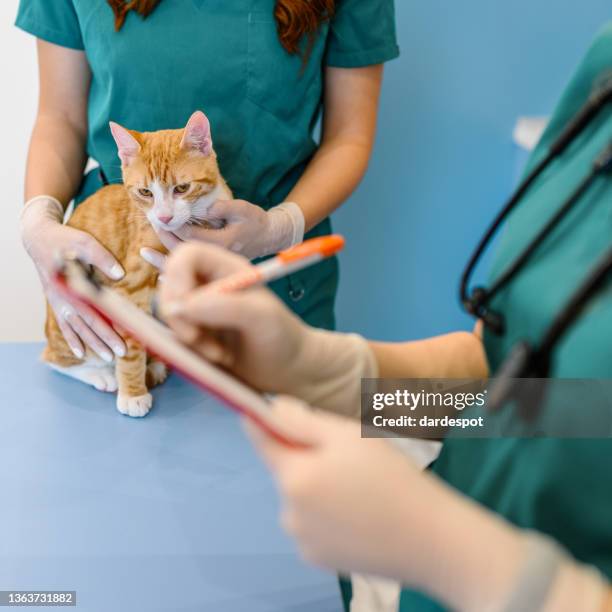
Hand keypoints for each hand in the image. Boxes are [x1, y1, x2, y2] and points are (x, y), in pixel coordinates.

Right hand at [21, 197, 126, 360]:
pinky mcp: (56, 301)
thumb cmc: (65, 239)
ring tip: (106, 358)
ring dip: (91, 344)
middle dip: (103, 342)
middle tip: (119, 356)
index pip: (94, 315)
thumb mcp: (85, 242)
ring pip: (76, 328)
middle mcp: (63, 299)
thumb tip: (120, 274)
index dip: (108, 332)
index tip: (122, 346)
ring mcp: (58, 301)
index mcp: (71, 287)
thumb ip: (102, 258)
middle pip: (86, 326)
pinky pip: (64, 325)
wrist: (38, 238)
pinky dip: (72, 339)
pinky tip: (80, 353)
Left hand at [144, 200, 304, 262]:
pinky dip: (176, 273)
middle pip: (183, 252)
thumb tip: (205, 208)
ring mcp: (214, 267)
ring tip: (144, 252)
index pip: (190, 236)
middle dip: (165, 238)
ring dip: (163, 260)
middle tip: (153, 225)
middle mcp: (215, 258)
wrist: (268, 238)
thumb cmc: (256, 222)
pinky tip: (161, 276)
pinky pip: (191, 274)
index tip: (160, 216)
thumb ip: (225, 208)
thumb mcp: (244, 209)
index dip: (173, 225)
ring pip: (185, 266)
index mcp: (220, 243)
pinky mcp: (213, 270)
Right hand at [159, 241, 374, 411]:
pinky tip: (218, 358)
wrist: (290, 371)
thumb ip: (225, 307)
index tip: (185, 309)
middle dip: (178, 316)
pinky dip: (190, 351)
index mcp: (227, 268)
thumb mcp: (262, 317)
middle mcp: (211, 285)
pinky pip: (175, 337)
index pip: (186, 256)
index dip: (177, 277)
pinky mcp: (197, 333)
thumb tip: (181, 307)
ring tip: (220, 354)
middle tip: (197, 339)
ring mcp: (201, 310)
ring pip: (171, 316)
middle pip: (170, 286)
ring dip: (187, 338)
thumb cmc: (283, 337)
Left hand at [245, 396, 422, 578]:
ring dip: (318, 488)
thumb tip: (272, 408)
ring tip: (360, 489)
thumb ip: (303, 421)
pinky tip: (359, 514)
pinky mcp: (318, 560)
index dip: (264, 422)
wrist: (430, 539)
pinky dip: (327, 516)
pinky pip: (312, 525)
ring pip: (300, 498)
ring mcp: (302, 541)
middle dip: (308, 459)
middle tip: (349, 459)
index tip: (271, 410)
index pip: (263, 442)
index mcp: (294, 478)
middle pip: (287, 470)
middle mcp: (289, 513)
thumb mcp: (348, 436)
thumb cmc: (391, 477)